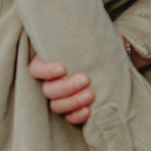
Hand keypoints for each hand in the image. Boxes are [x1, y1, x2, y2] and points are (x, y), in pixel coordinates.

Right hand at [30, 31, 150, 126]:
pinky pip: (68, 117)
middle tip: (85, 79)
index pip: (36, 69)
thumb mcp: (97, 38)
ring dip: (73, 102)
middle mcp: (52, 81)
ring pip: (56, 105)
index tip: (62, 69)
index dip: (45, 71)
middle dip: (66, 87)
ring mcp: (60, 98)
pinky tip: (88, 110)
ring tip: (91, 95)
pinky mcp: (71, 110)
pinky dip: (76, 116)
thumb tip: (103, 33)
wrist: (114, 64)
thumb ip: (93, 36)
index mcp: (50, 62)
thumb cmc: (101, 47)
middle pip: (48, 90)